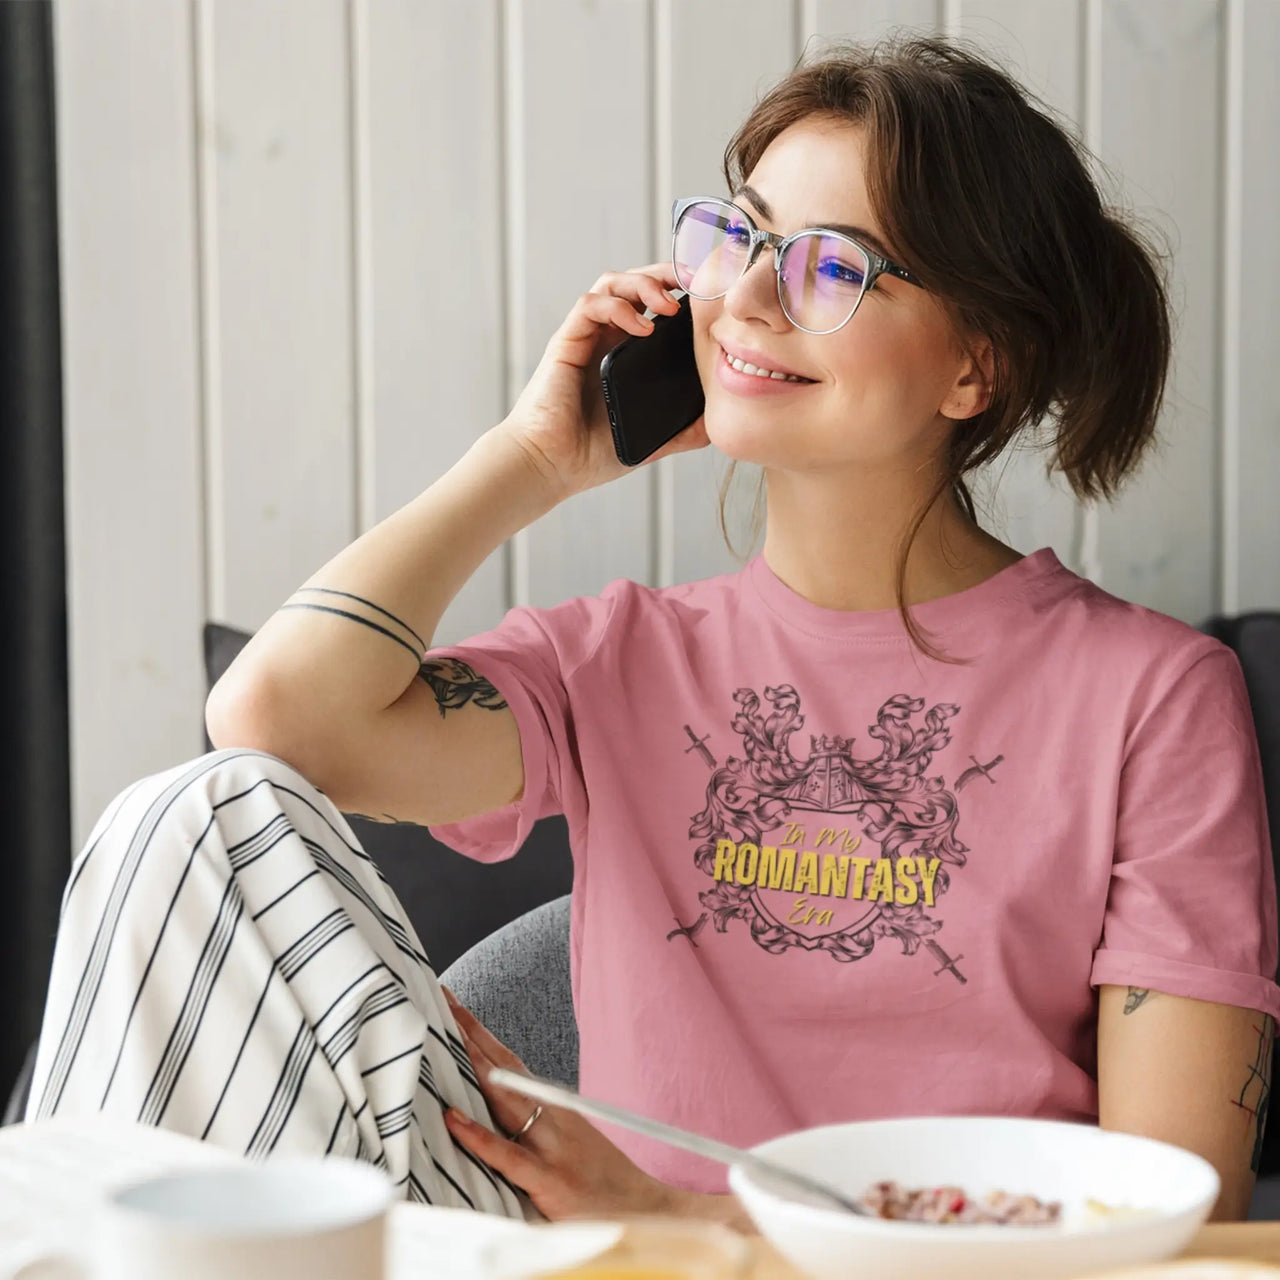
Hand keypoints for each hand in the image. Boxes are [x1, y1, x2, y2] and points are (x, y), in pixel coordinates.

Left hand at [441, 986, 677, 1221]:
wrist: (645, 1208)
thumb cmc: (603, 1179)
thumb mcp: (572, 1139)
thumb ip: (538, 1122)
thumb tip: (497, 1107)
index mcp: (553, 1105)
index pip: (509, 1060)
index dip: (480, 1032)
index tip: (454, 1005)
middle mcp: (551, 1115)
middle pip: (503, 1066)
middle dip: (470, 1033)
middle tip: (441, 999)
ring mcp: (550, 1145)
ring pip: (503, 1097)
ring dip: (472, 1065)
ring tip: (442, 1038)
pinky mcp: (548, 1179)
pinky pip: (506, 1154)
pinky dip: (477, 1136)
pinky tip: (453, 1118)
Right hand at [496, 265, 708, 500]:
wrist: (550, 466)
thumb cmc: (590, 454)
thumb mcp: (651, 441)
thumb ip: (683, 431)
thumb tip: (717, 426)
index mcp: (625, 353)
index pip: (652, 304)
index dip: (678, 290)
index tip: (707, 295)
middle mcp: (605, 338)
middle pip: (635, 283)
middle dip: (666, 275)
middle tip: (694, 282)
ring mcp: (585, 338)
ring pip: (612, 284)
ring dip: (643, 284)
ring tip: (669, 305)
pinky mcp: (566, 343)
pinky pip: (590, 306)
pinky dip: (617, 307)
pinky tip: (642, 327)